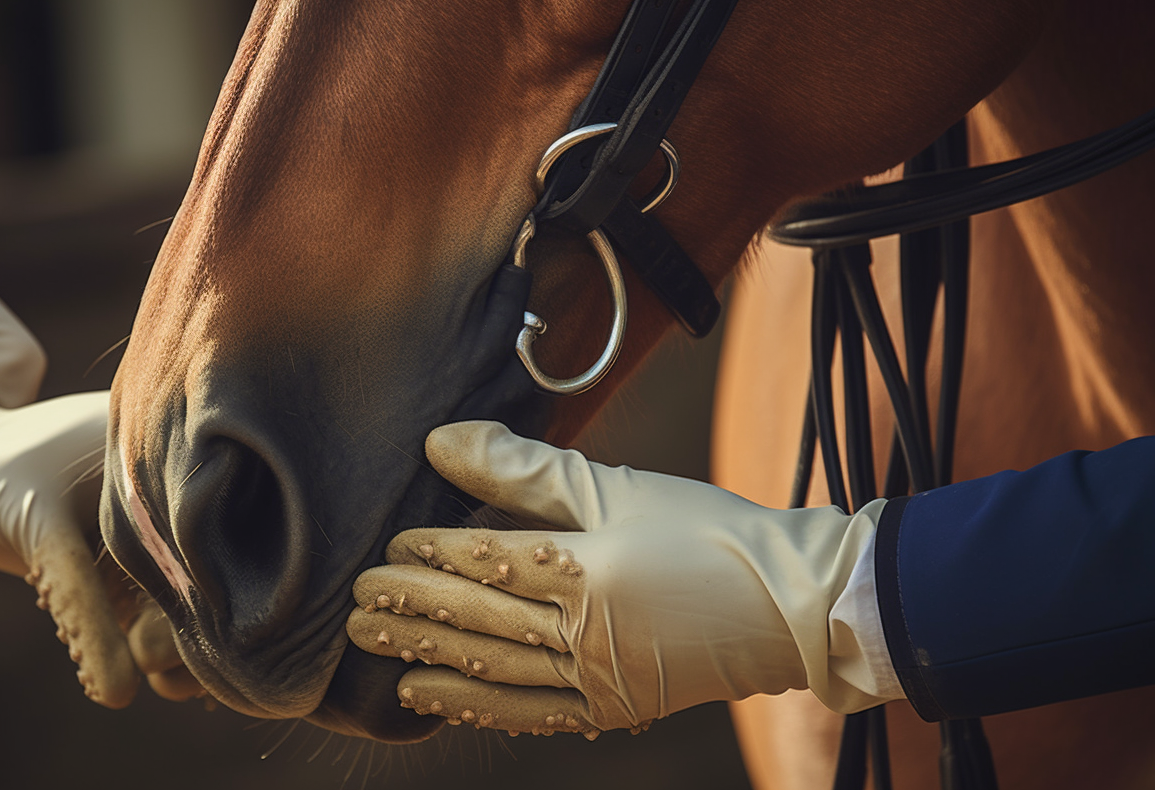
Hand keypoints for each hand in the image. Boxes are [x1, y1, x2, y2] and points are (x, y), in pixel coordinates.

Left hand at [348, 421, 898, 737]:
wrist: (796, 604)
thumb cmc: (710, 534)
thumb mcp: (620, 486)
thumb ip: (527, 469)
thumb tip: (443, 441)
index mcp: (593, 570)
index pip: (491, 563)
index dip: (435, 556)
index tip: (392, 547)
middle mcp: (591, 633)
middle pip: (483, 620)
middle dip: (415, 607)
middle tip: (357, 600)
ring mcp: (602, 679)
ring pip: (497, 671)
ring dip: (431, 657)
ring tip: (377, 644)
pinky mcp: (614, 706)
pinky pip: (533, 713)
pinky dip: (479, 706)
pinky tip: (434, 696)